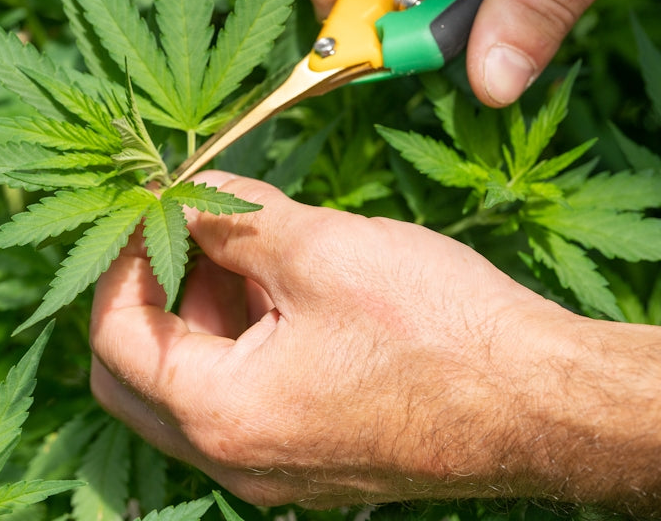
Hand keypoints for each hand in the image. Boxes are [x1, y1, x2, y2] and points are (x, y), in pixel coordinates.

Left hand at [90, 172, 581, 506]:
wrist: (544, 402)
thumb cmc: (439, 329)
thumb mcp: (319, 250)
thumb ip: (232, 217)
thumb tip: (186, 193)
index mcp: (222, 416)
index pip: (116, 337)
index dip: (121, 260)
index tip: (151, 206)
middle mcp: (235, 460)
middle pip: (135, 375)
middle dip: (149, 291)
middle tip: (186, 227)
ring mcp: (275, 467)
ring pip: (190, 386)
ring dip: (197, 311)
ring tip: (244, 242)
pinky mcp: (312, 455)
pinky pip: (243, 398)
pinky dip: (241, 338)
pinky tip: (284, 282)